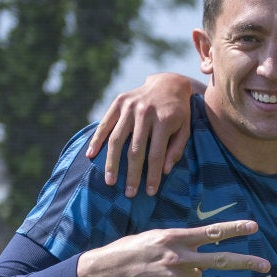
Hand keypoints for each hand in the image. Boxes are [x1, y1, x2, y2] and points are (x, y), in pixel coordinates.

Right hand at [77, 220, 269, 276]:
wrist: (104, 272)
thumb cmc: (129, 251)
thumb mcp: (155, 239)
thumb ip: (179, 246)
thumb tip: (198, 266)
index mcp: (175, 237)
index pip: (211, 232)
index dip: (234, 229)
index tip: (254, 227)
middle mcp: (179, 256)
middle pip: (220, 260)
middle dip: (246, 263)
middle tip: (267, 266)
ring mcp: (175, 276)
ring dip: (183, 275)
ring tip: (158, 271)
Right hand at [85, 73, 200, 197]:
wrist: (168, 84)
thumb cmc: (179, 113)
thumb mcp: (185, 130)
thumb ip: (176, 149)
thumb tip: (164, 171)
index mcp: (165, 120)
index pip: (156, 154)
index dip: (152, 175)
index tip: (149, 192)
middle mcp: (145, 112)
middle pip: (135, 150)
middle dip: (132, 174)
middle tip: (129, 193)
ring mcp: (130, 106)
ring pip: (117, 139)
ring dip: (111, 162)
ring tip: (109, 181)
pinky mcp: (119, 101)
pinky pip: (105, 123)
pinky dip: (97, 139)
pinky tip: (91, 155)